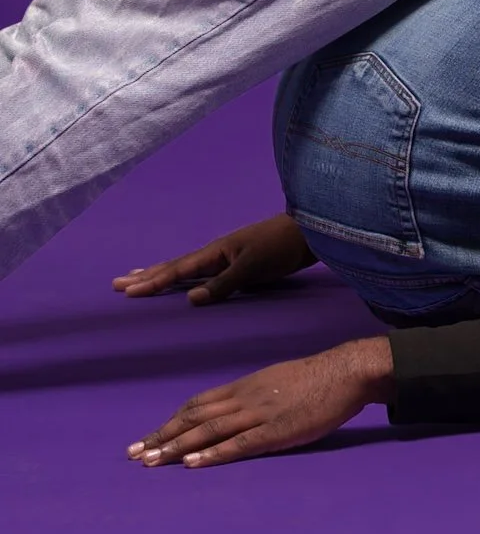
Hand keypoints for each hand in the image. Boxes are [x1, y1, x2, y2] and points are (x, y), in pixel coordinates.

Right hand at [112, 215, 316, 305]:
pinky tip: (184, 282)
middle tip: (117, 284)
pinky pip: (202, 272)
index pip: (178, 269)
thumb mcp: (252, 267)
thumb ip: (223, 283)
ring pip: (186, 268)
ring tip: (139, 278)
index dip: (152, 281)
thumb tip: (189, 298)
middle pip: (174, 266)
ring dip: (161, 274)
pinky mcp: (237, 265)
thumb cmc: (281, 247)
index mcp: (216, 252)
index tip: (126, 290)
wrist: (308, 235)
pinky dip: (185, 277)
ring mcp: (226, 258)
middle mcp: (216, 254)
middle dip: (147, 276)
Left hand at [127, 338, 394, 468]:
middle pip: (194, 417)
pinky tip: (193, 463)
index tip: (147, 438)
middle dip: (162, 436)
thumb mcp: (276, 381)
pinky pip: (238, 443)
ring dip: (176, 447)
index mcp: (244, 386)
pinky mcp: (275, 430)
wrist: (344, 372)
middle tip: (134, 454)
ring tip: (151, 461)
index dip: (170, 422)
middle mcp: (244, 398)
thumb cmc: (315, 379)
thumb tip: (232, 411)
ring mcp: (258, 414)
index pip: (197, 405)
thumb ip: (252, 396)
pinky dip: (212, 454)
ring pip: (208, 430)